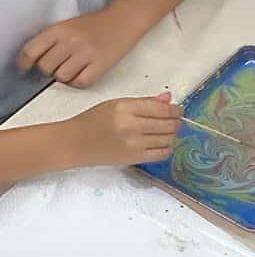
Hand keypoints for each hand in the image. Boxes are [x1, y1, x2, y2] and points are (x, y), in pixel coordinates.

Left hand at [17, 7, 142, 87]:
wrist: (123, 20)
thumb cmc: (96, 24)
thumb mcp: (68, 25)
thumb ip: (51, 40)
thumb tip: (36, 59)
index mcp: (59, 30)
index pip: (31, 51)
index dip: (25, 63)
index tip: (25, 68)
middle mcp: (70, 41)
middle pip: (45, 67)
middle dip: (48, 70)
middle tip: (57, 66)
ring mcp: (86, 54)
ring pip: (62, 77)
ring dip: (64, 77)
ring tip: (72, 69)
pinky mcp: (101, 65)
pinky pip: (81, 82)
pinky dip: (78, 82)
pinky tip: (82, 74)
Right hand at [66, 93, 181, 165]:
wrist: (75, 143)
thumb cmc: (93, 121)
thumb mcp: (117, 104)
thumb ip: (145, 102)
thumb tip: (168, 99)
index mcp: (126, 109)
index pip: (163, 109)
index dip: (175, 110)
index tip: (176, 110)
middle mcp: (131, 126)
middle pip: (169, 124)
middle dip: (176, 121)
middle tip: (173, 120)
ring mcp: (134, 144)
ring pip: (168, 139)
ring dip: (172, 134)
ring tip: (165, 131)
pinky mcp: (135, 158)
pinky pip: (163, 153)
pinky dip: (167, 147)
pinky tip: (161, 142)